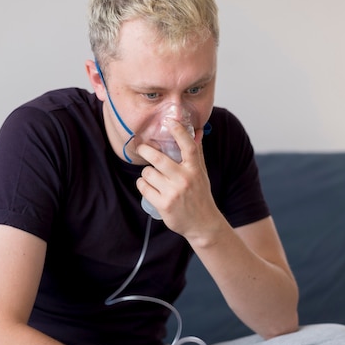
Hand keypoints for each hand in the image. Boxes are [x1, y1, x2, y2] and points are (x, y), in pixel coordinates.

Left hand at [136, 121, 221, 240]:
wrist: (203, 224)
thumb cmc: (200, 195)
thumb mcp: (201, 173)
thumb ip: (196, 153)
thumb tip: (197, 131)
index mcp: (194, 169)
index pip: (188, 146)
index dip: (179, 131)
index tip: (169, 121)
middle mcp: (184, 179)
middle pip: (157, 158)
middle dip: (145, 150)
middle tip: (142, 148)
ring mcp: (173, 193)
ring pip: (147, 173)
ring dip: (146, 173)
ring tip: (151, 176)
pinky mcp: (163, 205)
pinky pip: (144, 188)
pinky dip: (143, 185)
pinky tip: (148, 187)